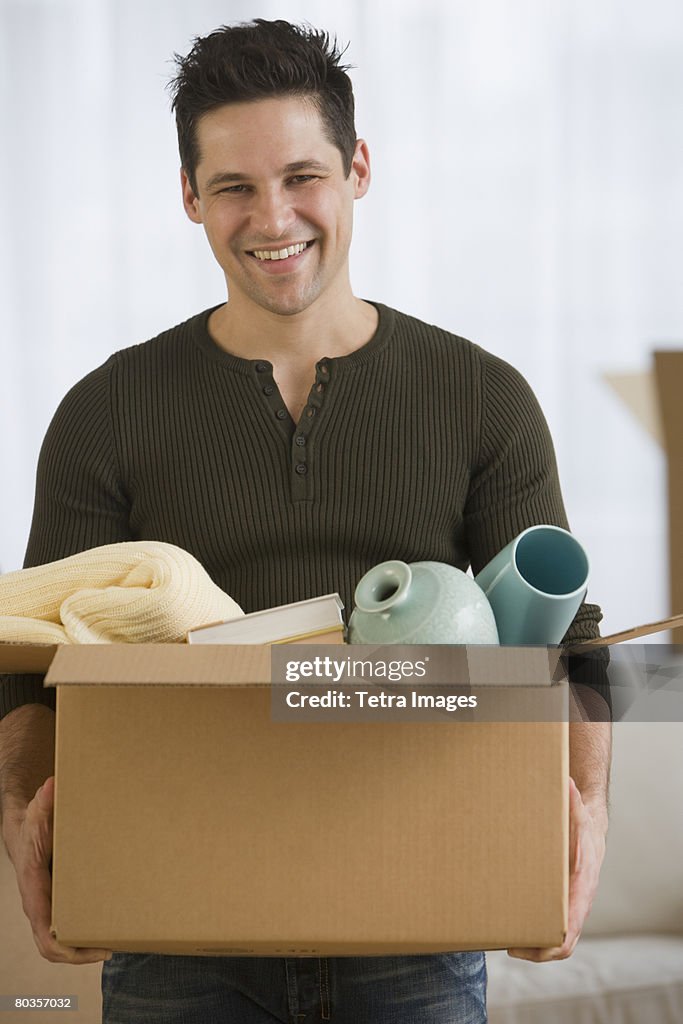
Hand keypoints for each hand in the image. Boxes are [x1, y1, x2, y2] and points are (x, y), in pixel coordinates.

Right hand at [2, 776, 112, 963]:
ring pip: (60, 941)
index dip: (66, 949)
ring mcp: (48, 907)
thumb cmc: (32, 826)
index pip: (45, 934)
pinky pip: (67, 927)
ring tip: (115, 941)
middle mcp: (39, 906)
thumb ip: (44, 801)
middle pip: (54, 947)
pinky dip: (84, 932)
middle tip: (111, 948)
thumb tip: (52, 784)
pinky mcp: (57, 902)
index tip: (91, 950)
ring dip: (84, 947)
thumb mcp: (37, 813)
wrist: (24, 831)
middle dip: (80, 955)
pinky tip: (108, 924)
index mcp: (34, 892)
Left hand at [507, 775, 606, 961]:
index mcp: (582, 887)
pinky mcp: (560, 904)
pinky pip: (549, 928)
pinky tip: (511, 927)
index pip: (573, 926)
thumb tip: (565, 781)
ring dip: (533, 947)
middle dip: (538, 952)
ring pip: (555, 940)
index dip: (555, 941)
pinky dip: (533, 934)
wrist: (592, 834)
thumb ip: (572, 801)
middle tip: (510, 947)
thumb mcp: (579, 814)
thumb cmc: (582, 827)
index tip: (535, 945)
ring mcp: (569, 907)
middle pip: (562, 943)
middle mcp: (578, 903)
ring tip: (504, 941)